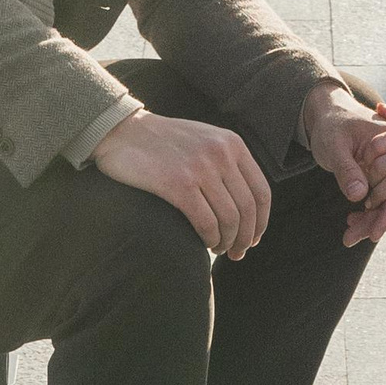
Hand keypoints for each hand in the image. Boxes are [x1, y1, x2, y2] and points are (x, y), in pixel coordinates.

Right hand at [91, 110, 272, 259]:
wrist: (123, 131)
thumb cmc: (162, 141)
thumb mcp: (204, 139)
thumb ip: (226, 161)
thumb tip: (244, 200)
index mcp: (232, 144)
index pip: (262, 191)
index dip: (261, 222)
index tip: (253, 238)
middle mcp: (221, 154)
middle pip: (248, 209)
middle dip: (245, 238)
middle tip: (237, 253)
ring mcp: (201, 168)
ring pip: (230, 219)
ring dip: (227, 242)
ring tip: (218, 249)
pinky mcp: (178, 184)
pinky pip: (206, 222)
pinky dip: (209, 239)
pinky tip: (204, 243)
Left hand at [303, 81, 385, 245]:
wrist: (327, 112)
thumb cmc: (332, 125)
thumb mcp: (335, 144)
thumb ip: (347, 168)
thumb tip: (359, 196)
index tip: (374, 233)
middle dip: (375, 222)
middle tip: (350, 240)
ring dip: (370, 220)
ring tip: (348, 237)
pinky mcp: (379, 172)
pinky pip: (380, 197)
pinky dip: (369, 212)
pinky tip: (354, 223)